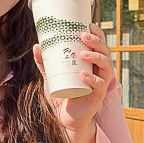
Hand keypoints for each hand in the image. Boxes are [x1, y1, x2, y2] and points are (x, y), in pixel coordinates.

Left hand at [34, 24, 113, 142]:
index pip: (100, 45)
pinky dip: (92, 78)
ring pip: (106, 66)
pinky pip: (99, 85)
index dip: (98, 34)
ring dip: (96, 57)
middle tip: (83, 35)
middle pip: (105, 52)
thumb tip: (37, 46)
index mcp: (92, 64)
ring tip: (83, 53)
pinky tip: (82, 74)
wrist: (66, 119)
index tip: (88, 24)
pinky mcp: (97, 97)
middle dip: (97, 42)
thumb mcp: (52, 77)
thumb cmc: (62, 95)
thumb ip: (45, 63)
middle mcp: (100, 71)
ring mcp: (100, 84)